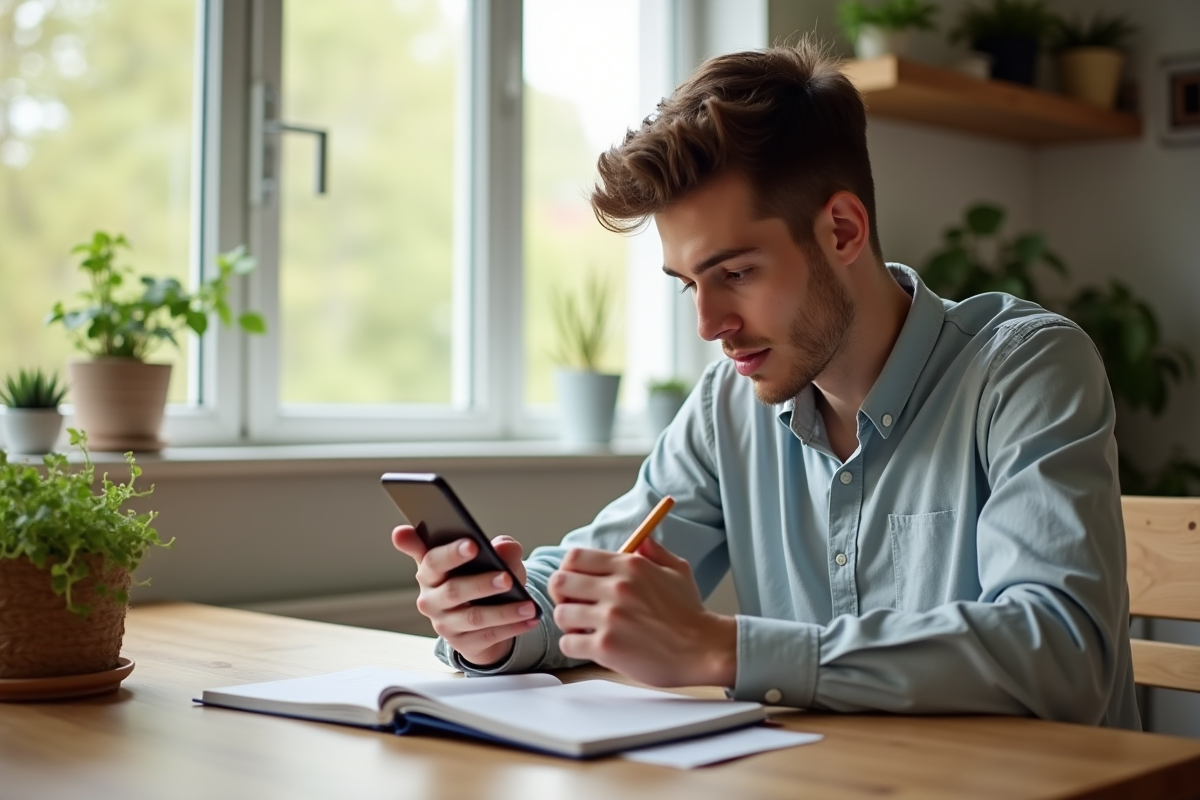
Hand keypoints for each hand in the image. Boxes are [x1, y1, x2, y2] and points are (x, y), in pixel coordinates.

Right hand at [392, 526, 538, 667]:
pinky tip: (530, 620)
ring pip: (473, 617)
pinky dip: (512, 627)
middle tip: (506, 578)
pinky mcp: (460, 643)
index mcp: (431, 570)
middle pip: (452, 590)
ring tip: (528, 605)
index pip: (433, 559)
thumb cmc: (484, 577)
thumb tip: (505, 547)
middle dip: (482, 584)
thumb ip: (501, 549)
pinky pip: (487, 635)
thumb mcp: (495, 560)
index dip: (450, 552)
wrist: (484, 616)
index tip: (471, 543)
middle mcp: (430, 597)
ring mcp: (443, 623)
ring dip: (503, 612)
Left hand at [548, 537, 736, 686]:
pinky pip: (569, 643)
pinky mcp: (606, 647)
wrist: (703, 649)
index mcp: (629, 566)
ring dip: (569, 622)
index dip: (569, 570)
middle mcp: (616, 588)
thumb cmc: (690, 612)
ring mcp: (610, 618)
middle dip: (563, 595)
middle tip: (575, 605)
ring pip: (561, 614)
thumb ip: (654, 551)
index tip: (576, 582)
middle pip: (560, 582)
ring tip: (585, 628)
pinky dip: (574, 645)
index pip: (575, 557)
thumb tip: (641, 539)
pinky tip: (590, 646)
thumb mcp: (677, 570)